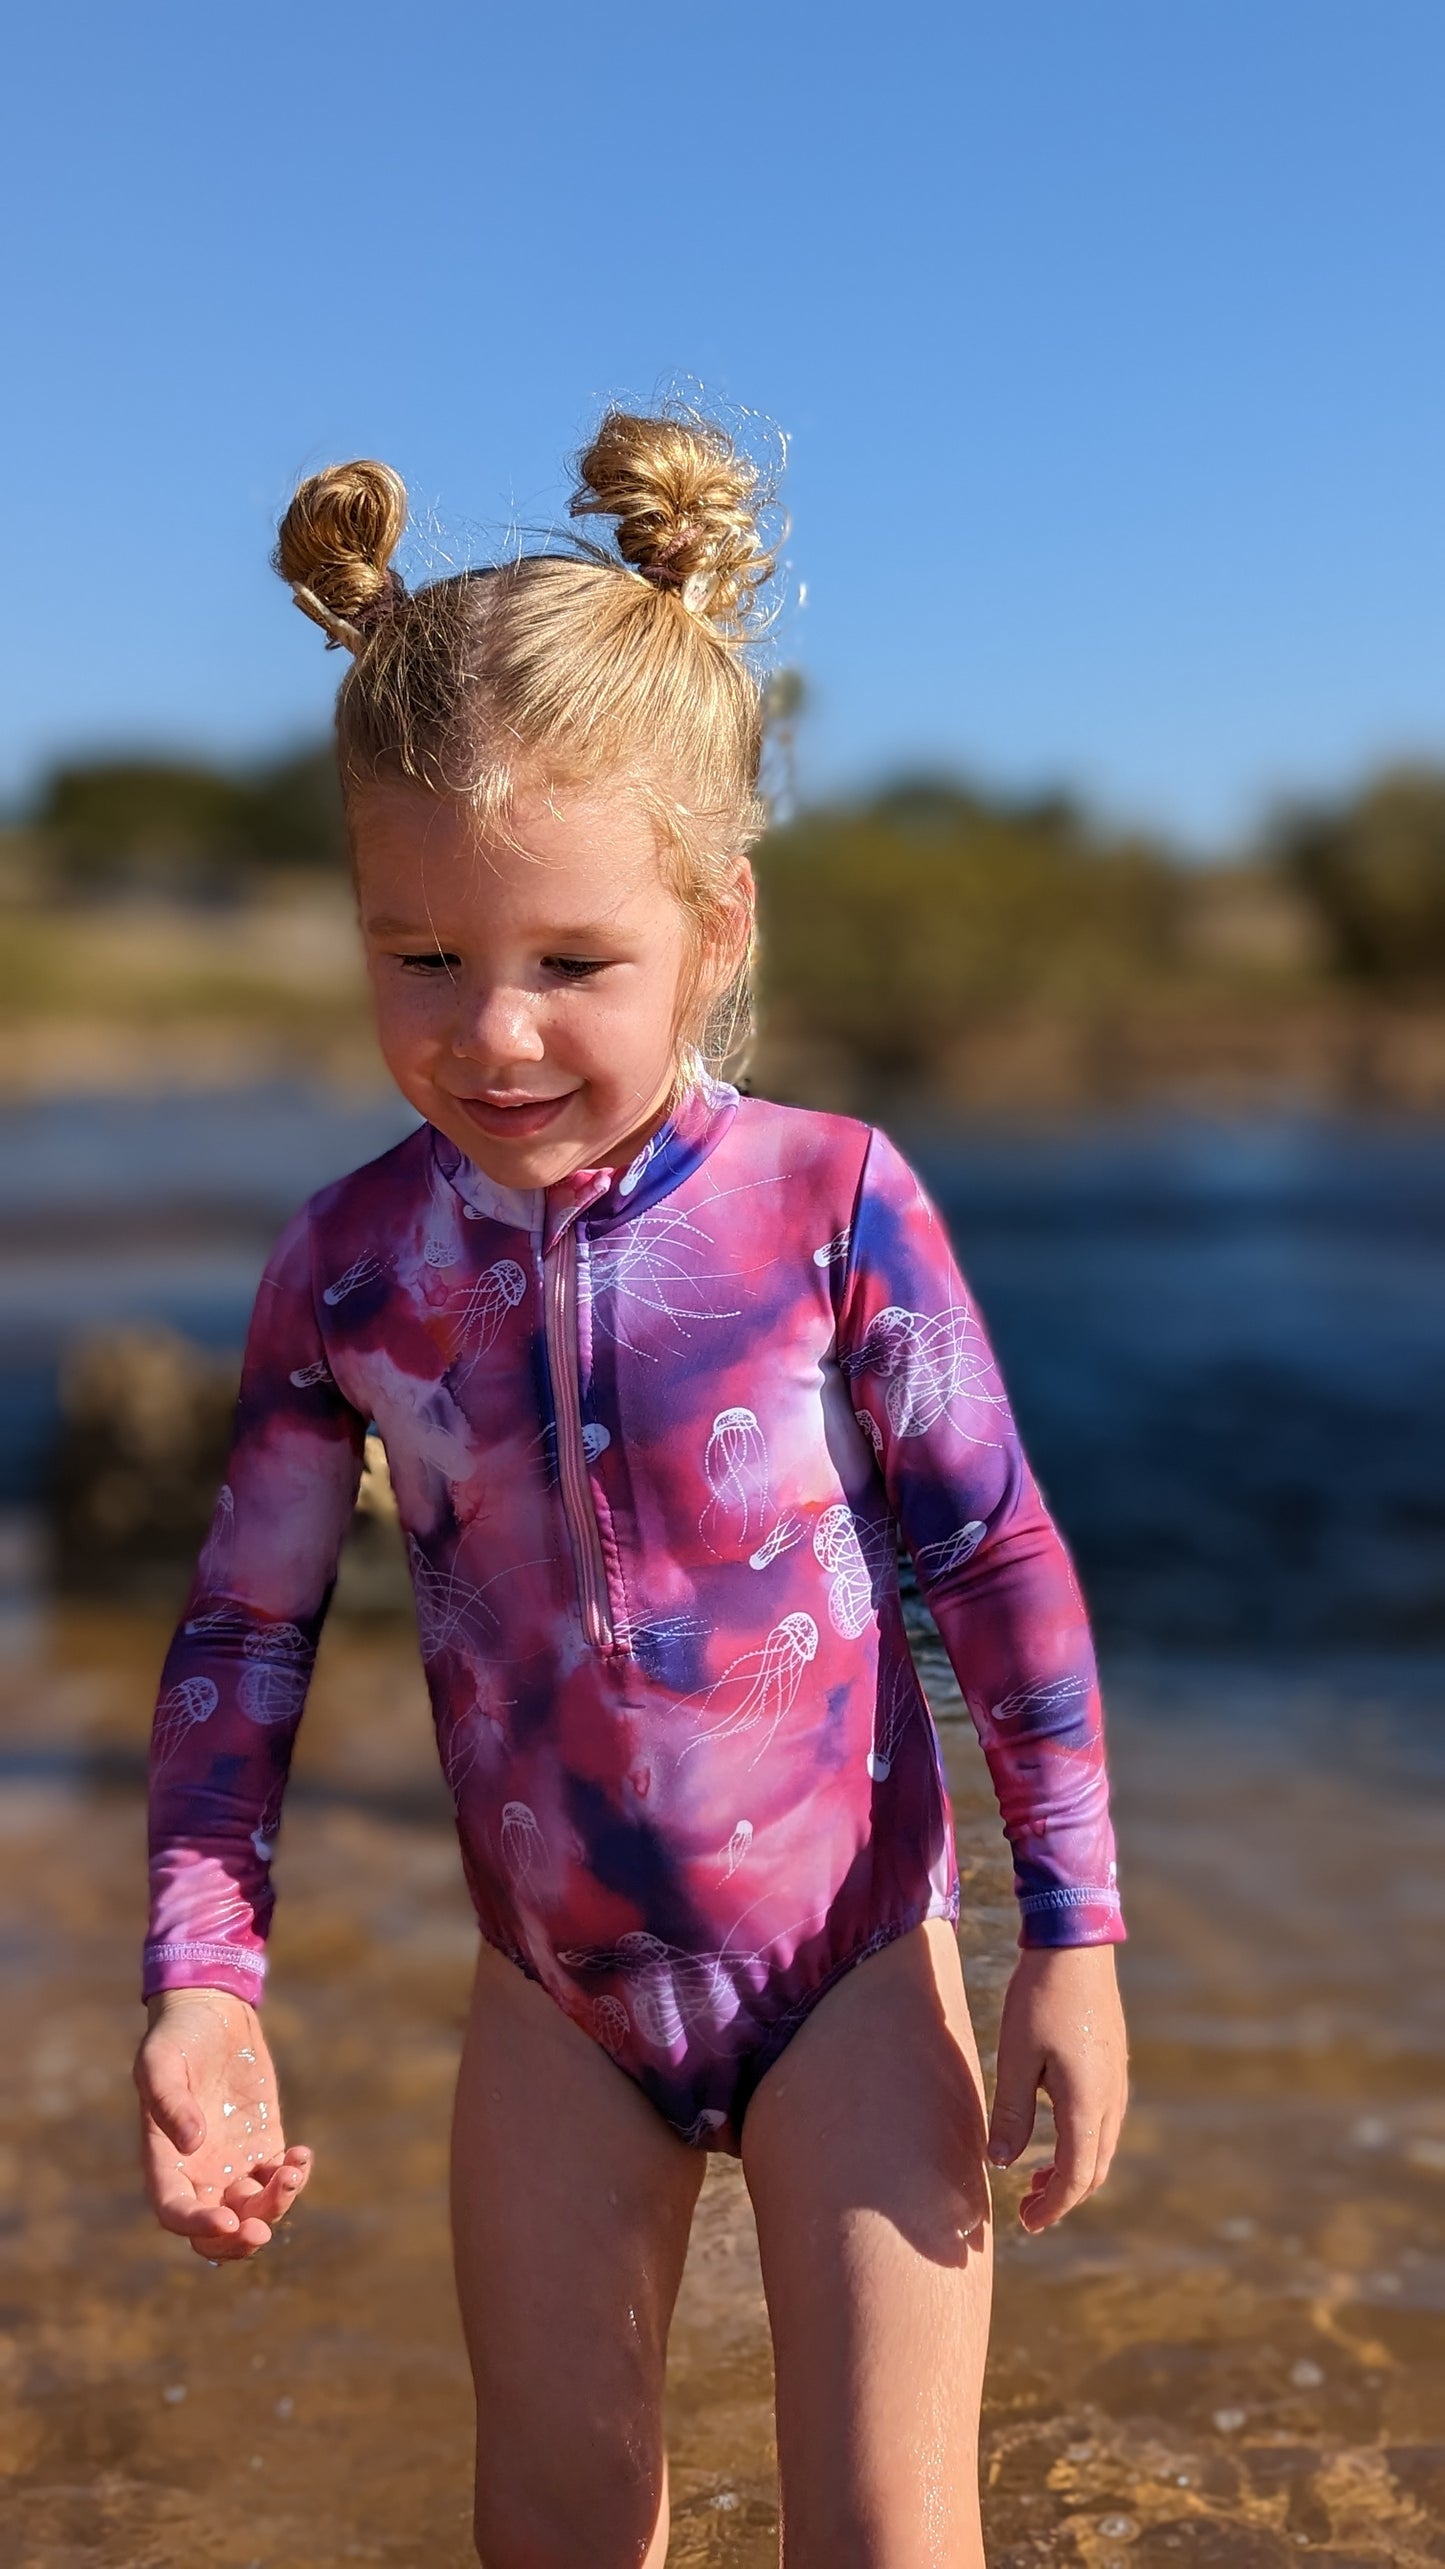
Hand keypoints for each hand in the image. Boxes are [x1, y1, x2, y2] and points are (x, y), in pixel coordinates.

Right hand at [134, 1987, 312, 2260]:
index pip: (175, 2212)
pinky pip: (280, 2180)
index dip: (198, 2227)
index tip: (228, 2223)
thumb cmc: (175, 2038)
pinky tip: (302, 2156)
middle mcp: (198, 2173)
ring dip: (275, 2205)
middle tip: (262, 2230)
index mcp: (164, 2162)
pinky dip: (294, 2178)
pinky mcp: (264, 2146)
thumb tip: (191, 2144)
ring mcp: (233, 2164)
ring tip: (293, 2171)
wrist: (210, 2013)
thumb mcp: (161, 2062)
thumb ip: (170, 2102)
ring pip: (254, 2211)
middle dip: (238, 2241)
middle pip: (216, 2234)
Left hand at [986, 1944, 1127, 2232]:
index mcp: (1087, 2104)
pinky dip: (1081, 2144)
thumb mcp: (1015, 2057)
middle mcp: (1110, 2100)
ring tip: (1036, 2178)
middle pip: (1093, 2170)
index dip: (1052, 2207)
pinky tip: (1054, 2134)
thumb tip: (1002, 2163)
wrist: (1075, 1945)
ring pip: (1102, 2148)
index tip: (1026, 2222)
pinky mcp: (1113, 2066)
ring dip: (1073, 2171)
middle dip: (1062, 2197)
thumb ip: (1012, 2114)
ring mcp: (1116, 2082)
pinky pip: (1103, 2123)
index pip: (1075, 2177)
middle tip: (1028, 2210)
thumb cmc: (1040, 1999)